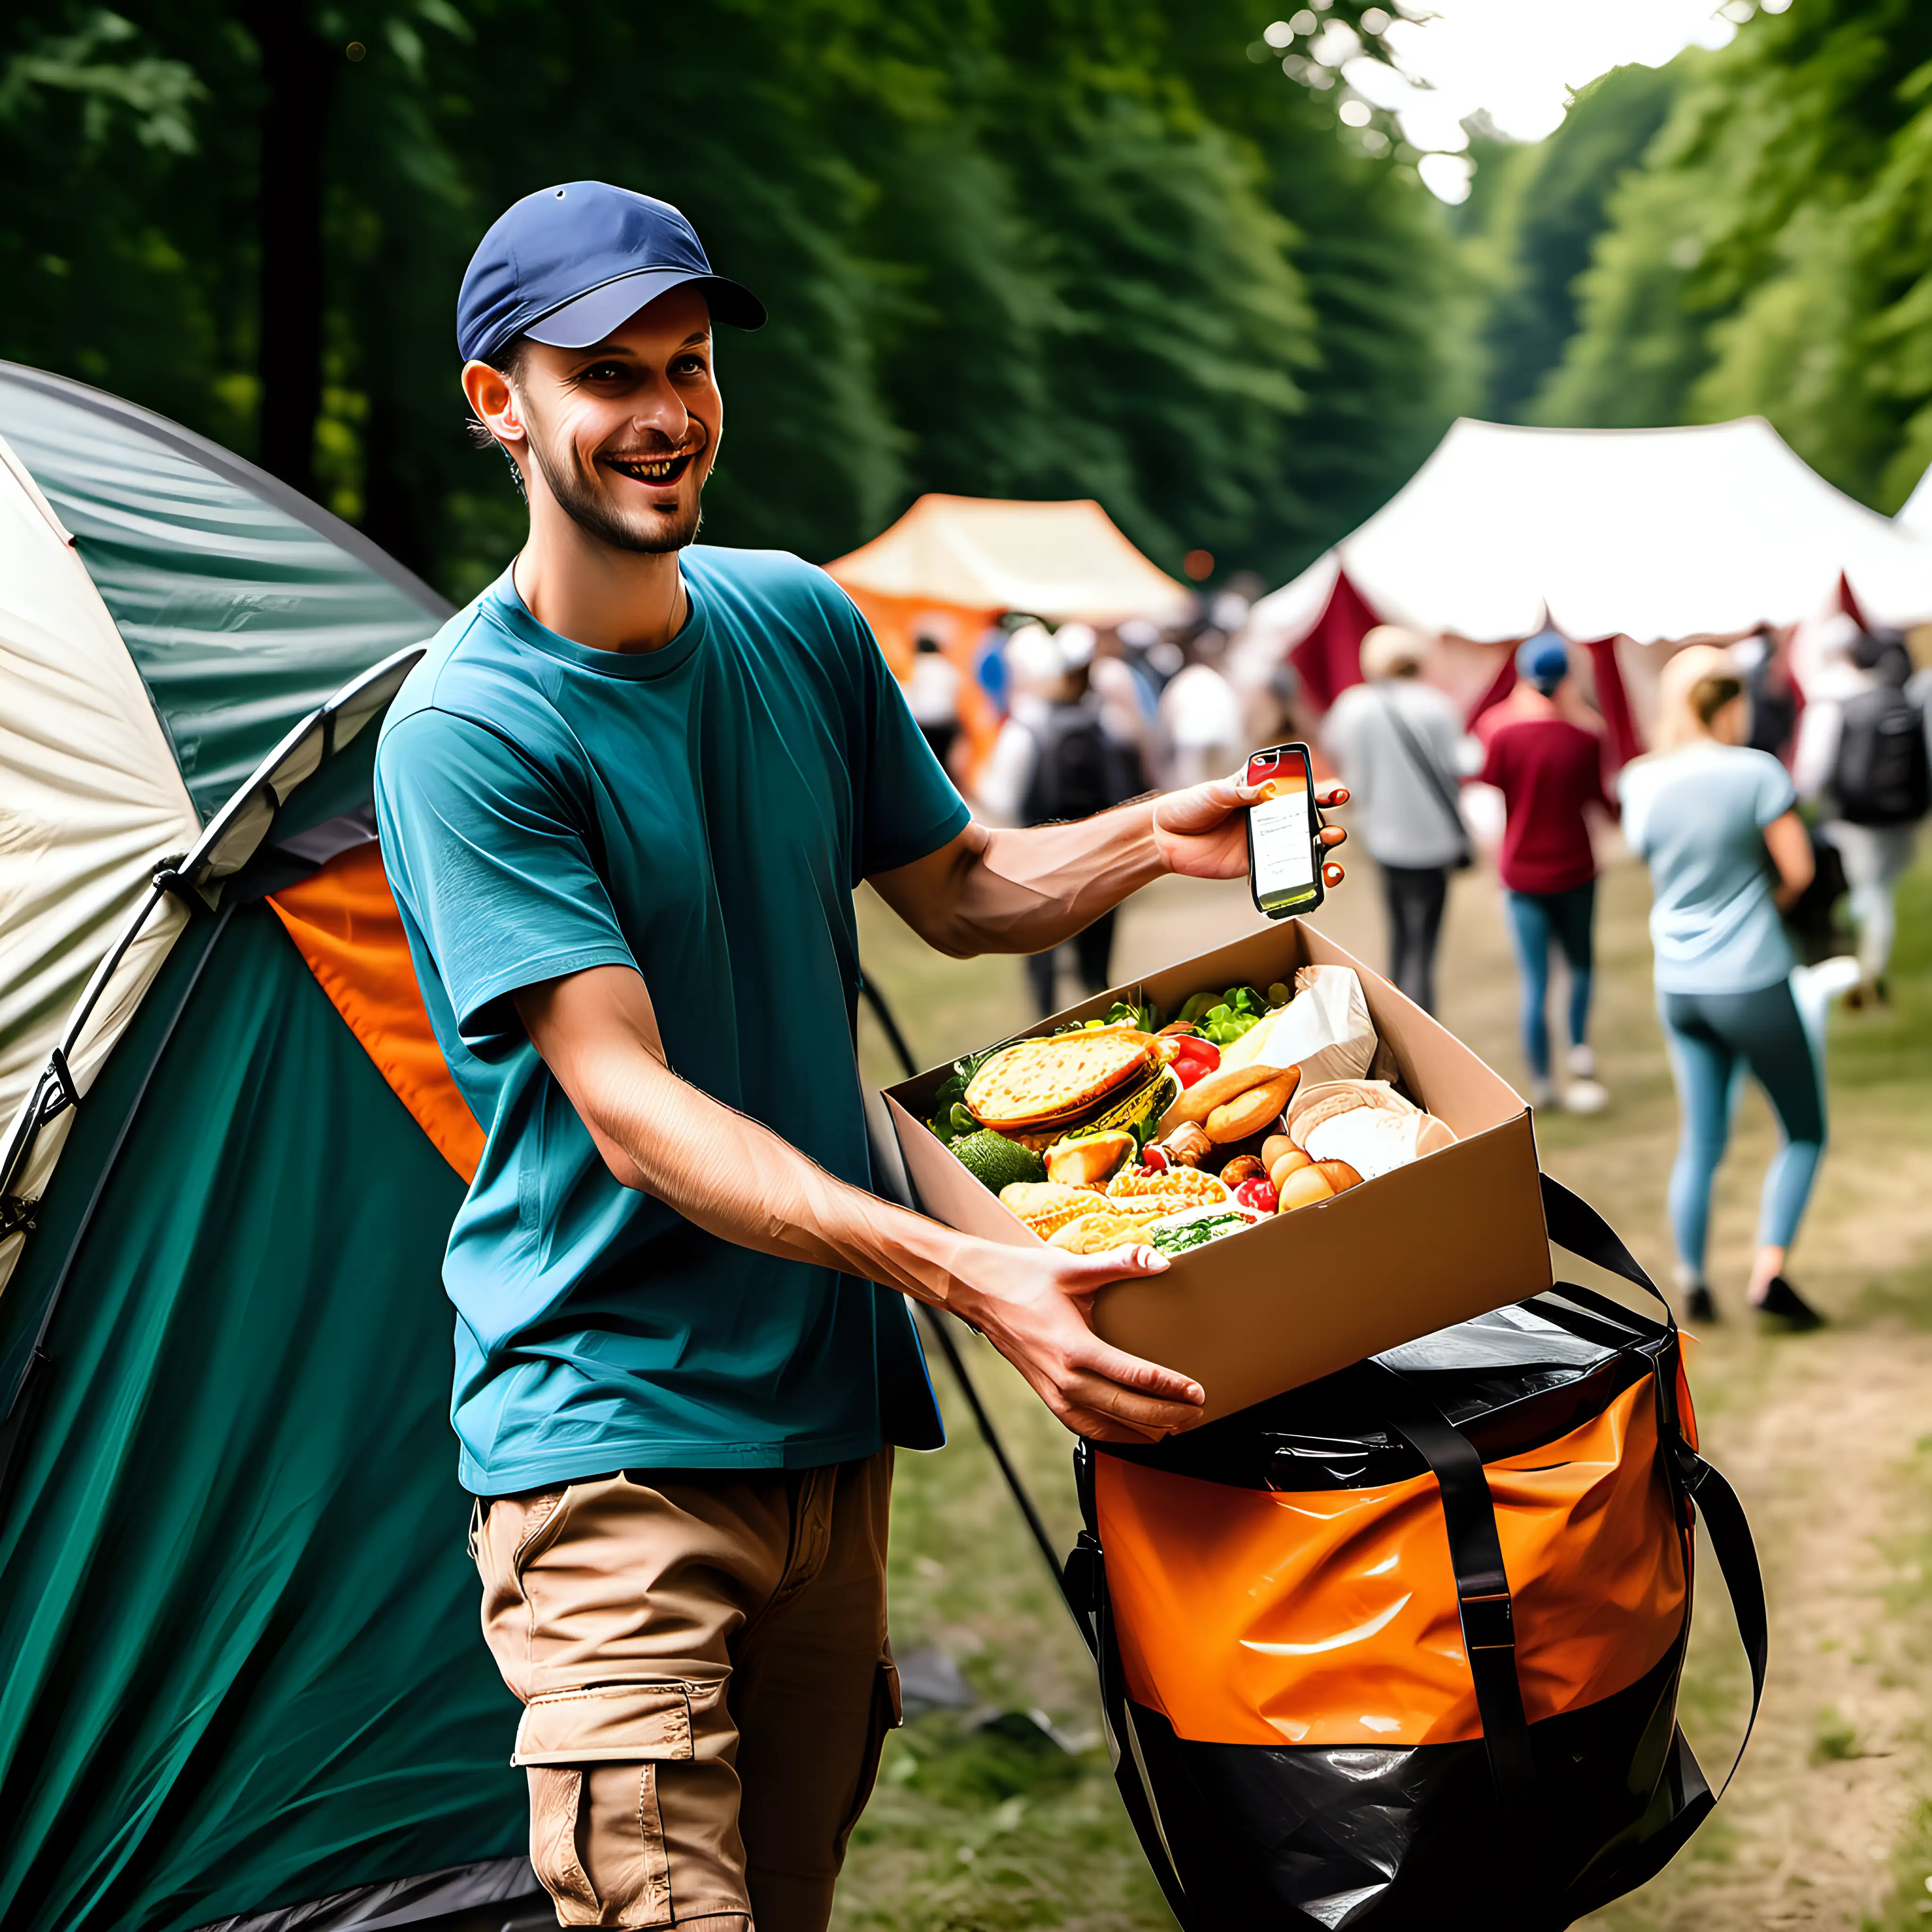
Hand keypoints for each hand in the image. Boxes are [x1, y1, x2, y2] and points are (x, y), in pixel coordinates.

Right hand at [949, 1238, 1206, 1442]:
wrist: (977, 1292)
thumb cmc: (1022, 1277)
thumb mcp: (1073, 1266)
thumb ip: (1120, 1264)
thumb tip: (1159, 1261)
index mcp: (1073, 1347)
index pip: (1133, 1377)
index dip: (1170, 1387)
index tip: (1197, 1391)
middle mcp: (1064, 1378)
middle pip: (1126, 1410)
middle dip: (1167, 1416)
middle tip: (1197, 1413)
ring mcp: (1054, 1392)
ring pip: (1107, 1426)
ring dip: (1143, 1431)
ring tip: (1175, 1428)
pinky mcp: (1047, 1396)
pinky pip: (1085, 1426)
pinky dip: (1114, 1433)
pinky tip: (1133, 1431)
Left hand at [1152, 773, 1348, 883]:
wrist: (1163, 837)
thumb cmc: (1189, 807)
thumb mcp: (1214, 792)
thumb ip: (1239, 790)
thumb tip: (1266, 788)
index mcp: (1263, 794)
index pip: (1300, 790)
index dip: (1323, 791)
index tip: (1337, 794)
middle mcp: (1269, 818)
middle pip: (1308, 823)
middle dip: (1328, 830)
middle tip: (1332, 835)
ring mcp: (1263, 843)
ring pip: (1301, 851)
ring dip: (1322, 859)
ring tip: (1333, 868)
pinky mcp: (1253, 866)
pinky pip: (1280, 874)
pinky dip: (1298, 881)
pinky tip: (1310, 886)